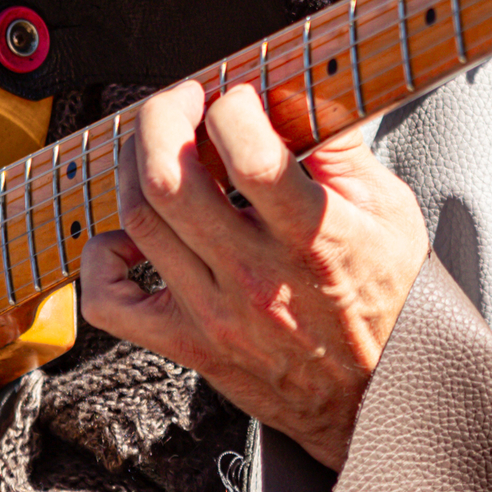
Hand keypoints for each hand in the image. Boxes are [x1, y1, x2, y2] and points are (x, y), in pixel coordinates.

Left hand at [79, 79, 429, 472]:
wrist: (379, 399)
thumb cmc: (388, 304)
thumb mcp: (390, 212)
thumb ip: (340, 148)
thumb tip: (291, 93)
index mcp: (312, 235)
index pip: (249, 153)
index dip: (233, 105)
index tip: (239, 95)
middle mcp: (256, 274)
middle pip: (168, 177)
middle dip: (164, 116)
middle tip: (183, 100)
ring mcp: (214, 312)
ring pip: (137, 220)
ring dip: (135, 166)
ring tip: (158, 149)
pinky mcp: (188, 343)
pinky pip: (110, 301)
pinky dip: (101, 259)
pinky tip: (128, 236)